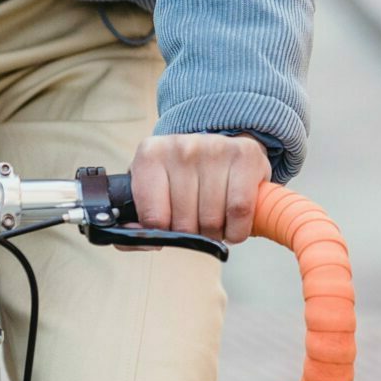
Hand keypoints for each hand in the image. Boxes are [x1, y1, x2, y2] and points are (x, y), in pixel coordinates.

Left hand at [128, 132, 269, 245]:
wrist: (221, 143)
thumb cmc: (183, 177)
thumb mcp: (152, 191)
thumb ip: (136, 223)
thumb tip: (137, 237)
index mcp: (150, 156)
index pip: (153, 219)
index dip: (163, 233)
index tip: (170, 226)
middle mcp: (180, 147)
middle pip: (184, 224)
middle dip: (192, 234)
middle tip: (196, 220)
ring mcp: (213, 148)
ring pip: (212, 220)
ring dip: (216, 233)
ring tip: (215, 217)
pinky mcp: (244, 154)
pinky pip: (239, 210)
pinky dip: (237, 230)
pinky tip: (233, 222)